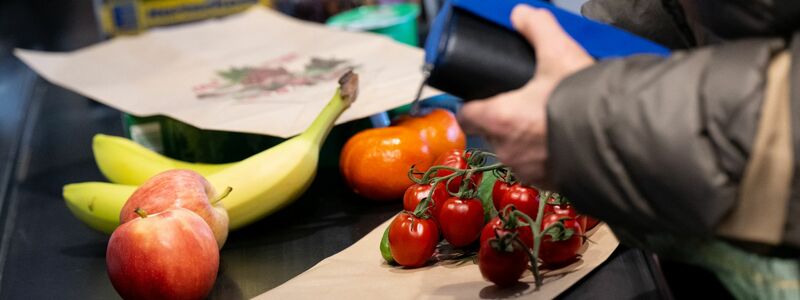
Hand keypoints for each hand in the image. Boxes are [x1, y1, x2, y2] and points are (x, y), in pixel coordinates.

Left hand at [458, 5, 593, 188]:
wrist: (619, 140)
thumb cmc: (583, 102)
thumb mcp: (558, 54)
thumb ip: (537, 30)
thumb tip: (524, 15)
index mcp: (499, 118)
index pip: (466, 114)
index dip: (472, 103)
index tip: (481, 97)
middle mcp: (507, 148)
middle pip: (491, 132)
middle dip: (503, 119)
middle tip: (524, 104)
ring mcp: (527, 169)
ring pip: (514, 151)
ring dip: (525, 138)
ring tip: (546, 121)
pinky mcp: (548, 183)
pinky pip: (537, 169)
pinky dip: (544, 156)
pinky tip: (562, 141)